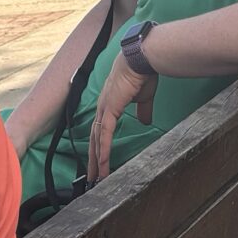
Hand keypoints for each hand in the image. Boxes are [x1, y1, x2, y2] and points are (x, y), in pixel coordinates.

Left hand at [88, 57, 156, 181]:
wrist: (140, 60)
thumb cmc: (142, 74)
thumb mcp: (144, 97)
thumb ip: (143, 111)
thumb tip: (145, 121)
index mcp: (109, 103)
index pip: (101, 129)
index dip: (99, 145)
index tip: (100, 160)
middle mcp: (102, 108)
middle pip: (94, 138)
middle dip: (92, 158)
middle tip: (92, 175)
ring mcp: (104, 109)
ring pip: (96, 140)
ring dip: (96, 159)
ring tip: (96, 176)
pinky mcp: (109, 110)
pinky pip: (104, 134)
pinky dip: (103, 150)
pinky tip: (103, 163)